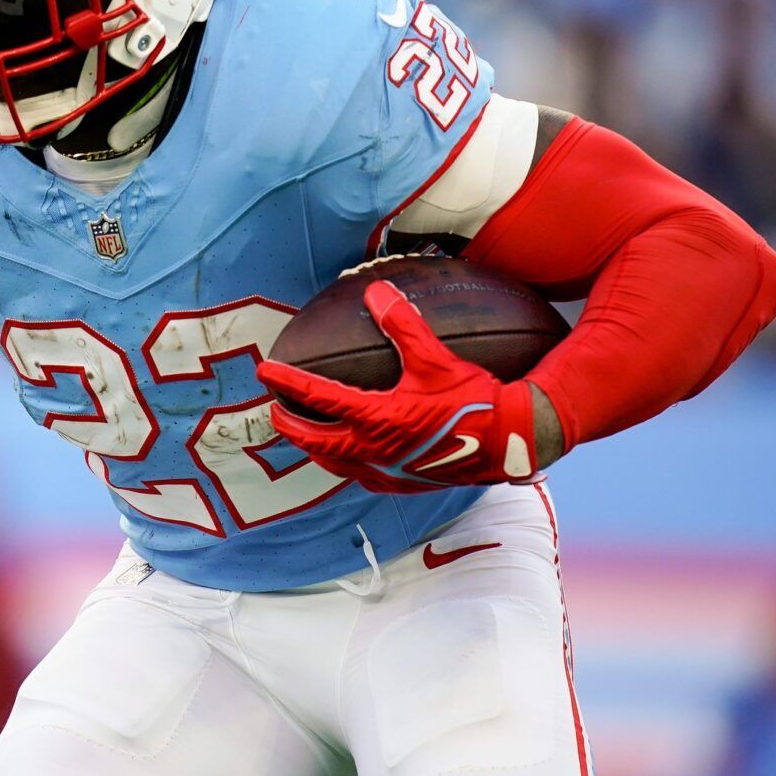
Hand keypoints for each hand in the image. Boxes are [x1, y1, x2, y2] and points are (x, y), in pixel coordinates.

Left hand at [256, 280, 540, 492]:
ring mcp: (385, 471)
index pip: (317, 398)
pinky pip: (359, 475)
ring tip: (303, 434)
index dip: (288, 381)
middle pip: (314, 440)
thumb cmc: (474, 400)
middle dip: (289, 424)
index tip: (266, 370)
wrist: (509, 442)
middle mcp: (373, 450)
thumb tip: (377, 292)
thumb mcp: (436, 358)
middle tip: (275, 409)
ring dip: (312, 447)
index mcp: (376, 418)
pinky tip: (348, 454)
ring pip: (333, 462)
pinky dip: (343, 462)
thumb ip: (403, 324)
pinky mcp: (400, 483)